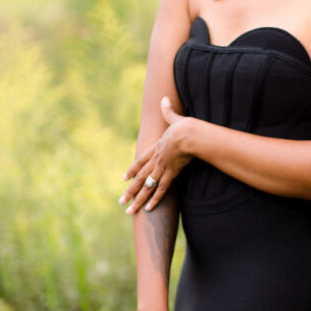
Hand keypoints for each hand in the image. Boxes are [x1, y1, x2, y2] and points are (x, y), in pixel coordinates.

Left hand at [120, 97, 192, 213]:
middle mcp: (156, 160)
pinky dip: (154, 200)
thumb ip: (168, 111)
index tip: (124, 179)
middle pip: (140, 178)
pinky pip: (160, 190)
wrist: (189, 134)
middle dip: (130, 191)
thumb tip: (164, 98)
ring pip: (146, 187)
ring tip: (129, 211)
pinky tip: (147, 209)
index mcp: (156, 148)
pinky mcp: (171, 174)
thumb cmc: (184, 126)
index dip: (132, 170)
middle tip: (121, 202)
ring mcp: (162, 168)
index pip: (140, 161)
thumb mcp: (175, 118)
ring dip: (137, 200)